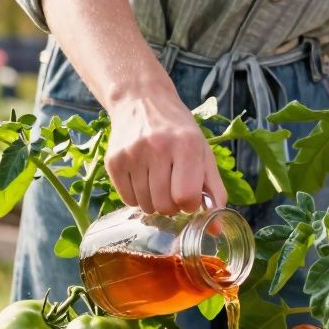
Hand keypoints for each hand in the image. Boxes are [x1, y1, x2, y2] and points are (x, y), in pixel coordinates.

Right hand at [105, 93, 226, 214]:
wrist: (142, 100)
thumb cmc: (178, 131)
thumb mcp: (203, 152)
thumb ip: (214, 190)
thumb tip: (215, 229)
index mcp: (186, 145)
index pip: (186, 197)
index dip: (189, 204)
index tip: (188, 195)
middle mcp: (157, 148)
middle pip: (164, 206)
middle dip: (171, 206)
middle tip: (172, 190)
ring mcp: (132, 154)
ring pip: (145, 206)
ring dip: (154, 202)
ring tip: (157, 181)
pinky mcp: (113, 161)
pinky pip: (127, 199)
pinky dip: (137, 197)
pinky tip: (142, 179)